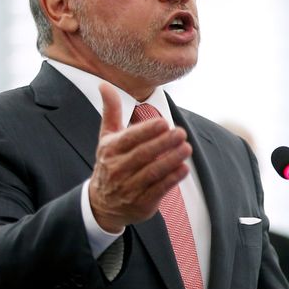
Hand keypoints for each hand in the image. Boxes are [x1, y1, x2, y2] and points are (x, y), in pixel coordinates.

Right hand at [89, 83, 190, 232]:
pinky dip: (172, 179)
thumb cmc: (110, 163)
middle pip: (143, 154)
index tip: (164, 123)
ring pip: (152, 172)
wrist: (102, 204)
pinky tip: (184, 168)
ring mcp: (129, 188)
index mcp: (110, 150)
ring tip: (186, 148)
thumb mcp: (107, 137)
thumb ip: (111, 111)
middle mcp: (117, 169)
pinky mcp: (141, 203)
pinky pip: (158, 190)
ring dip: (171, 160)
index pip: (130, 138)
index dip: (147, 131)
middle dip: (163, 143)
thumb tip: (104, 84)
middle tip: (182, 133)